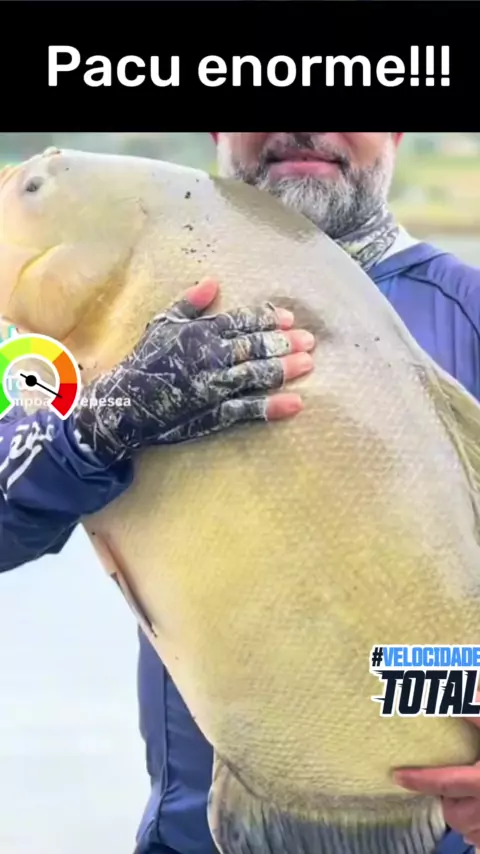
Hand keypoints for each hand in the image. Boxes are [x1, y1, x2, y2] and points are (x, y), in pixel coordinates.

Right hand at [72, 279, 314, 464]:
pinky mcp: (213, 415)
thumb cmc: (144, 361)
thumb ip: (190, 303)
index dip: (266, 319)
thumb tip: (213, 281)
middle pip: (253, 347)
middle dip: (284, 343)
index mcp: (199, 333)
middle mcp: (210, 358)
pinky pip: (247, 410)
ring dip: (284, 369)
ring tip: (308, 364)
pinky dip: (271, 407)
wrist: (123, 404)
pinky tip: (295, 403)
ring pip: (255, 375)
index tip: (288, 318)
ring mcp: (213, 387)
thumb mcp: (162, 324)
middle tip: (309, 340)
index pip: (240, 322)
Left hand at [393, 709, 479, 845]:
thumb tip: (463, 691)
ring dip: (462, 811)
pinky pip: (478, 838)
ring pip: (465, 826)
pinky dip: (476, 825)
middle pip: (452, 811)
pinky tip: (478, 809)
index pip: (445, 783)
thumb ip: (478, 716)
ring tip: (469, 793)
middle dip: (448, 797)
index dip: (419, 780)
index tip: (396, 776)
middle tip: (456, 778)